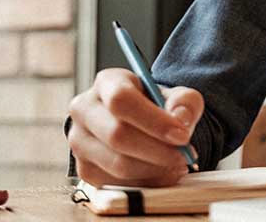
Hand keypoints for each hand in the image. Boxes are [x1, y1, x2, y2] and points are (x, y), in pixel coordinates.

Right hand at [68, 68, 203, 186]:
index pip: (121, 100)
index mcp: (106, 82)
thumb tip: (180, 118)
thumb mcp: (176, 96)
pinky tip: (162, 173)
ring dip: (154, 169)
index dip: (153, 120)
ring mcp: (80, 141)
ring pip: (117, 164)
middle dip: (157, 150)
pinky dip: (146, 183)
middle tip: (184, 155)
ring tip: (177, 164)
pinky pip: (116, 184)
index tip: (182, 136)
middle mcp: (85, 110)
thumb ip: (185, 102)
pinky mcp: (85, 169)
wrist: (139, 124)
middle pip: (117, 135)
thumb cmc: (156, 107)